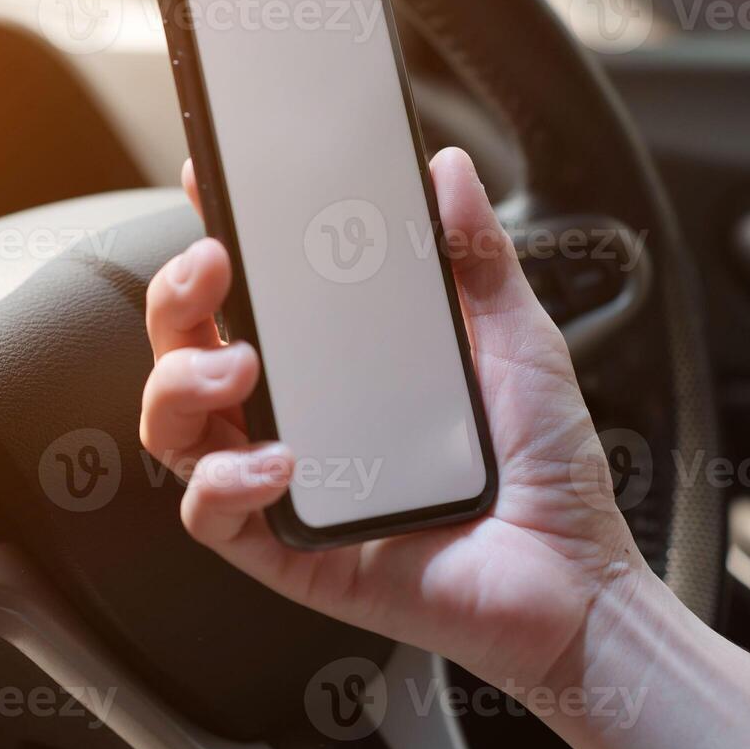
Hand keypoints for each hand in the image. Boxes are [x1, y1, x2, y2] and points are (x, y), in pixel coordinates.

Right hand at [140, 147, 646, 691]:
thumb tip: (446, 170)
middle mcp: (291, 416)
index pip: (245, 297)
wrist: (575, 578)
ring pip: (174, 428)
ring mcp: (280, 483)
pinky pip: (210, 514)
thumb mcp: (515, 342)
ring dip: (181, 383)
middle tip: (212, 267)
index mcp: (330, 365)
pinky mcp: (286, 551)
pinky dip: (226, 482)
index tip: (207, 182)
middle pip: (184, 351)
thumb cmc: (543, 466)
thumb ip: (477, 258)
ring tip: (240, 366)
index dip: (210, 240)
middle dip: (174, 298)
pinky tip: (279, 463)